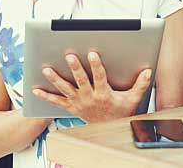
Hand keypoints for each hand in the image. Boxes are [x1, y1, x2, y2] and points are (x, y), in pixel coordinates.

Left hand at [32, 52, 151, 122]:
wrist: (107, 129)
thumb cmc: (120, 111)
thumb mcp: (132, 99)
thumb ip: (140, 85)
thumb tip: (148, 71)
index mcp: (103, 93)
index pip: (100, 77)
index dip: (96, 65)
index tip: (93, 53)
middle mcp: (89, 98)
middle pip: (80, 80)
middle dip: (75, 68)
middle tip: (69, 55)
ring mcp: (78, 102)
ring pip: (65, 89)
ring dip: (55, 79)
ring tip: (46, 69)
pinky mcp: (70, 107)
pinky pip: (56, 102)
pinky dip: (45, 96)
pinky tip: (34, 89)